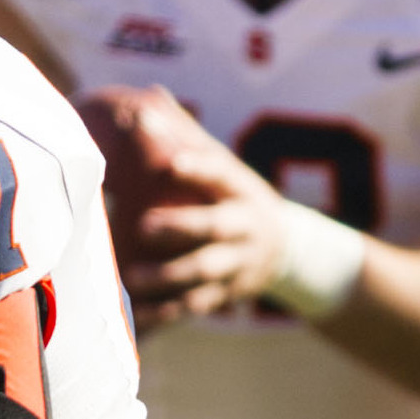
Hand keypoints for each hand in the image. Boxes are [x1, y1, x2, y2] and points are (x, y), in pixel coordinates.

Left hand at [76, 84, 292, 329]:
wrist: (287, 251)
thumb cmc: (234, 197)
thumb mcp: (224, 168)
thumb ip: (187, 139)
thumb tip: (146, 101)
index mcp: (240, 189)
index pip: (222, 174)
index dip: (200, 166)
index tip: (175, 161)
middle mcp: (244, 228)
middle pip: (216, 228)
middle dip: (183, 227)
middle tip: (145, 225)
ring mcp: (238, 265)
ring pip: (206, 273)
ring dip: (169, 278)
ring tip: (132, 278)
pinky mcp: (225, 296)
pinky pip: (194, 307)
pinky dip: (165, 314)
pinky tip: (135, 317)